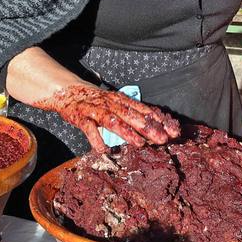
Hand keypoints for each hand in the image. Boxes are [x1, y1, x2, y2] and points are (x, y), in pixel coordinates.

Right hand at [33, 84, 180, 151]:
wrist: (67, 91)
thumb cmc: (95, 100)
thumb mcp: (115, 103)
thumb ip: (131, 113)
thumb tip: (153, 126)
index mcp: (120, 100)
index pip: (143, 109)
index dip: (158, 120)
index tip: (173, 130)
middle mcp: (110, 103)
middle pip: (132, 115)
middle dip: (149, 127)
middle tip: (164, 139)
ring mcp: (95, 110)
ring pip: (113, 121)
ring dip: (127, 132)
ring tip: (140, 144)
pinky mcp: (81, 117)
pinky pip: (89, 129)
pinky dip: (96, 139)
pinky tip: (104, 149)